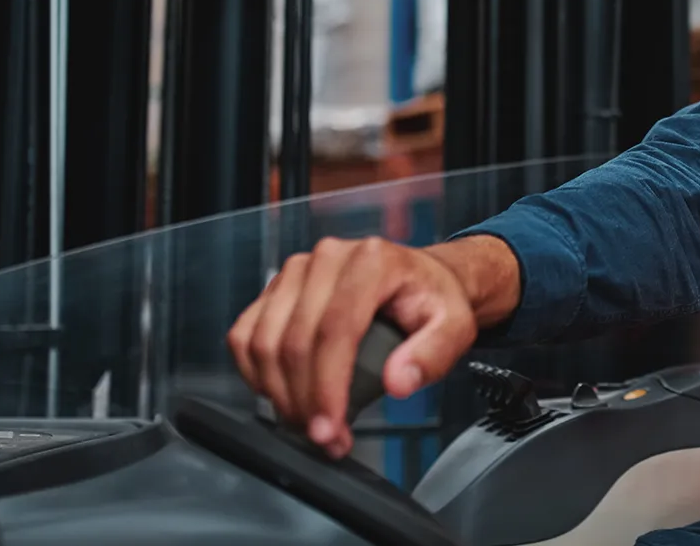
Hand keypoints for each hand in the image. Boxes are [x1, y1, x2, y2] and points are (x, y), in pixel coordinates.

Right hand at [227, 234, 518, 458]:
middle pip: (294, 340)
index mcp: (371, 262)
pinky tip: (280, 397)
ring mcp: (295, 272)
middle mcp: (326, 259)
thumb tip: (398, 381)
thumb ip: (432, 354)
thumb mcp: (454, 327)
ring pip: (263, 341)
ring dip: (278, 394)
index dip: (325, 387)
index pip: (335, 330)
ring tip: (308, 424)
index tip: (330, 429)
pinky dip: (254, 373)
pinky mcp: (275, 288)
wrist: (422, 278)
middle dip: (303, 402)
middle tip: (325, 438)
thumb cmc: (434, 300)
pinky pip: (245, 335)